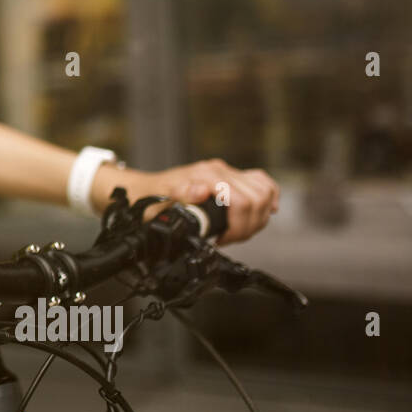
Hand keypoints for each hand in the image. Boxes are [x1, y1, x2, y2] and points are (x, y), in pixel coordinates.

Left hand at [91, 158, 279, 244]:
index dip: (238, 228)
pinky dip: (267, 199)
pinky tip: (261, 213)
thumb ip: (181, 196)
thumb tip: (200, 191)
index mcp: (206, 176)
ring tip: (237, 230)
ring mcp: (226, 172)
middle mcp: (219, 170)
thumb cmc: (151, 199)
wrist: (144, 189)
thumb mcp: (159, 203)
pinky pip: (261, 183)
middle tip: (229, 238)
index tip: (221, 240)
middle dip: (248, 226)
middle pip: (257, 200)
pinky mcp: (231, 177)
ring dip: (257, 216)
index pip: (242, 202)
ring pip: (264, 192)